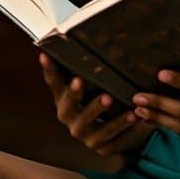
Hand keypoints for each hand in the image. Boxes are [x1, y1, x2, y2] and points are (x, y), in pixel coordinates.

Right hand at [36, 49, 153, 157]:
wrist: (125, 136)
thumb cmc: (108, 101)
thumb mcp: (100, 85)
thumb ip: (93, 68)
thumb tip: (94, 32)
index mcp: (65, 100)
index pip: (54, 82)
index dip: (49, 70)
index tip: (45, 54)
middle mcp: (70, 118)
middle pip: (67, 105)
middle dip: (73, 93)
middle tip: (79, 81)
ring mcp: (84, 134)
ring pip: (89, 122)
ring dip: (97, 110)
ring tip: (109, 98)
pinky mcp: (101, 146)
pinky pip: (111, 136)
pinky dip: (122, 125)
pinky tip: (134, 115)